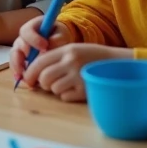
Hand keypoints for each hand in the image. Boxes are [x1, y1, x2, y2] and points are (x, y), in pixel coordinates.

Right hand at [9, 17, 73, 78]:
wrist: (57, 40)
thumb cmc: (59, 35)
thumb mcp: (62, 34)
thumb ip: (57, 39)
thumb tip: (48, 47)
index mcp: (31, 27)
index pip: (26, 31)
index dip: (33, 39)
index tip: (45, 46)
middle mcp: (22, 38)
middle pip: (16, 47)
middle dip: (21, 58)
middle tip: (30, 67)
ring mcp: (20, 50)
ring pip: (14, 58)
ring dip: (18, 68)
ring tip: (24, 77)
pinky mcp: (21, 60)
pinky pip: (16, 67)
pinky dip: (19, 74)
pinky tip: (22, 81)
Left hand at [18, 43, 133, 101]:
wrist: (119, 65)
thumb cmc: (92, 58)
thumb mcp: (74, 50)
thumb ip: (55, 58)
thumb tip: (33, 74)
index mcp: (67, 51)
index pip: (40, 62)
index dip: (30, 72)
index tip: (27, 80)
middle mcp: (72, 63)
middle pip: (44, 78)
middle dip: (43, 83)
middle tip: (49, 83)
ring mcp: (79, 77)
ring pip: (53, 88)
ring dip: (56, 89)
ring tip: (68, 83)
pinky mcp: (85, 91)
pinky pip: (65, 97)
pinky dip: (67, 95)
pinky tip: (77, 88)